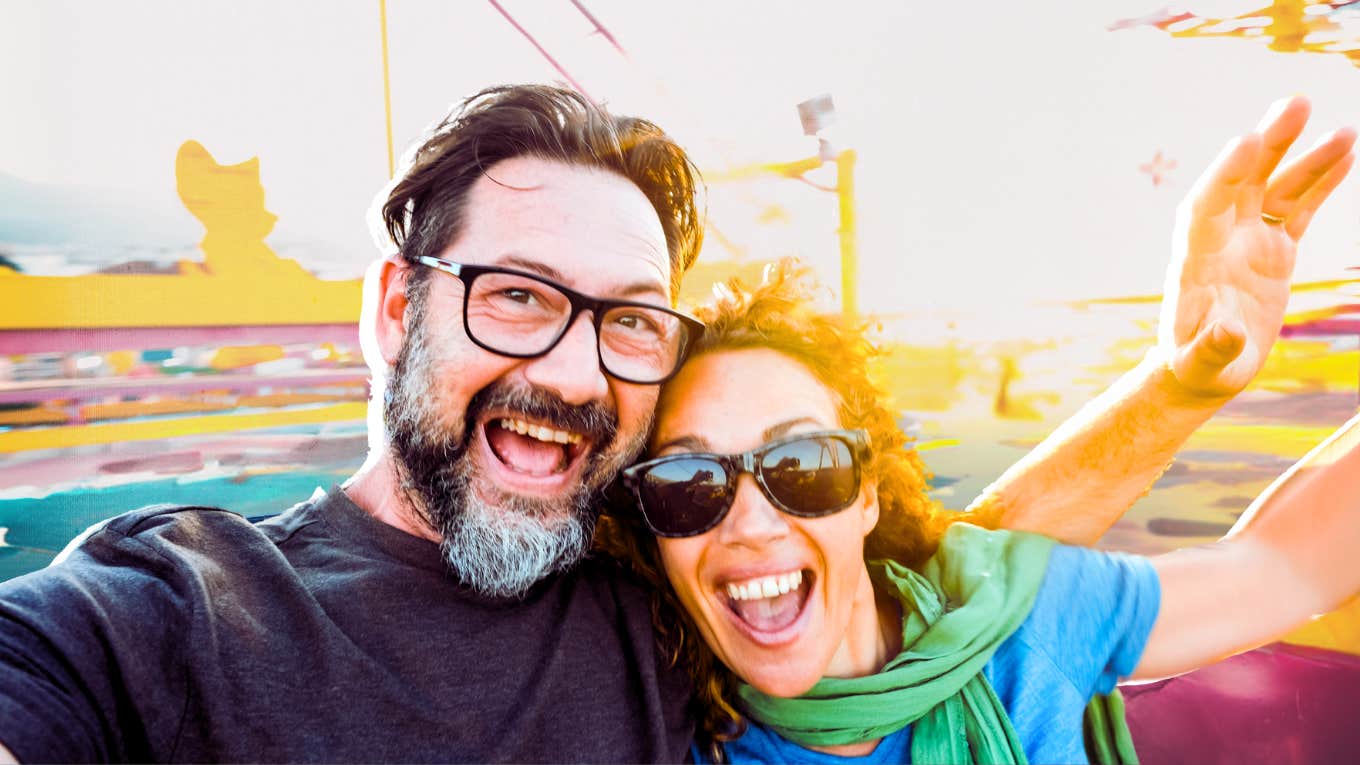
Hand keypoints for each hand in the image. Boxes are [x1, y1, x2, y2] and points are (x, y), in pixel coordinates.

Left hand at [1160, 96, 1355, 398]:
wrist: (1204, 367)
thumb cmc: (1198, 365)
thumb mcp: (1203, 363)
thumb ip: (1213, 348)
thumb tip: (1226, 333)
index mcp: (1195, 260)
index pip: (1206, 206)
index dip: (1224, 174)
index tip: (1246, 140)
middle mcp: (1220, 239)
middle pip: (1242, 181)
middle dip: (1268, 144)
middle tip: (1297, 104)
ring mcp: (1248, 240)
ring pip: (1276, 188)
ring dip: (1303, 157)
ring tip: (1342, 130)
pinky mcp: (1273, 248)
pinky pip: (1298, 207)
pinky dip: (1319, 182)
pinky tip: (1345, 153)